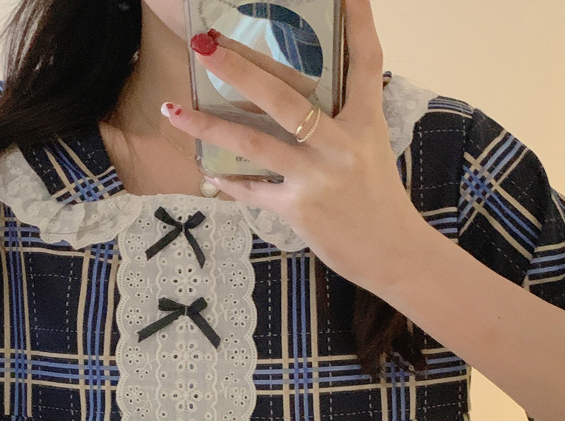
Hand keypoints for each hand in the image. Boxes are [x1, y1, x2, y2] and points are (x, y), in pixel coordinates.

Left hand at [166, 0, 431, 295]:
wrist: (392, 254)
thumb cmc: (379, 202)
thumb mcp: (369, 152)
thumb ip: (341, 125)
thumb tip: (301, 105)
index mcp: (365, 124)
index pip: (364, 63)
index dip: (357, 22)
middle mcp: (341, 146)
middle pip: (286, 99)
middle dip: (240, 69)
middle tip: (205, 45)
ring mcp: (317, 178)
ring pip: (255, 144)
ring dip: (209, 125)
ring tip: (172, 109)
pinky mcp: (298, 209)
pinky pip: (253, 191)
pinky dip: (229, 181)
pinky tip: (206, 170)